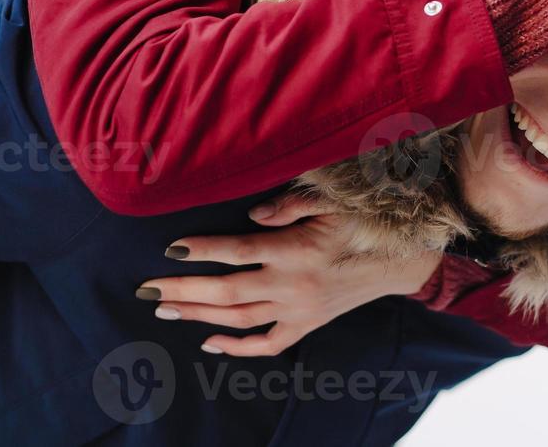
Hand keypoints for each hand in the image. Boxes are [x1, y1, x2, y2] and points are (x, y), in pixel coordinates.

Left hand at [138, 193, 440, 356]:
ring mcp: (298, 311)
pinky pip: (266, 344)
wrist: (400, 259)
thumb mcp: (332, 201)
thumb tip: (251, 214)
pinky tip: (209, 342)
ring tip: (164, 307)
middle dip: (183, 290)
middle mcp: (293, 286)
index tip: (171, 248)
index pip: (237, 251)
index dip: (202, 250)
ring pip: (238, 319)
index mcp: (296, 250)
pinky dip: (236, 348)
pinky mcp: (306, 325)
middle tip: (147, 288)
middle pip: (226, 292)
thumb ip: (290, 205)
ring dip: (197, 315)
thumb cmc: (365, 220)